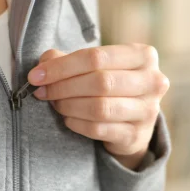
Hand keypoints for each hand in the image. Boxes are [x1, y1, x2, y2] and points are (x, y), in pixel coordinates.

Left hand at [28, 44, 169, 169]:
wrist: (134, 120)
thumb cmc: (112, 85)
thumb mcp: (95, 66)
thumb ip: (68, 60)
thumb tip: (44, 65)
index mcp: (144, 56)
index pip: (97, 56)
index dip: (62, 66)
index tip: (36, 75)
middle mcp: (153, 81)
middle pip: (100, 81)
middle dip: (64, 87)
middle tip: (43, 91)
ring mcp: (148, 110)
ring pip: (99, 107)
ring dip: (69, 105)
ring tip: (56, 103)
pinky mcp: (137, 135)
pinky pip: (98, 129)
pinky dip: (76, 123)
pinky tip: (68, 118)